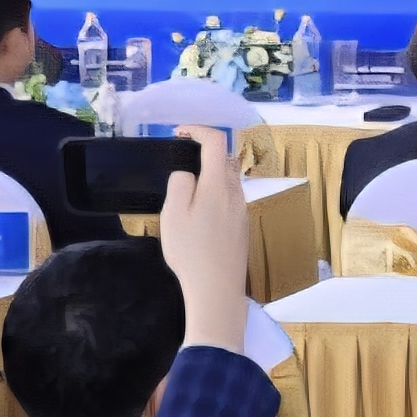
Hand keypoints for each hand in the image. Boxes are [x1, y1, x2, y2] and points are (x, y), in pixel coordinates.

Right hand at [155, 126, 251, 353]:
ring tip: (185, 192)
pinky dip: (214, 194)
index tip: (179, 133)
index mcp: (220, 184)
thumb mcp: (174, 212)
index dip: (198, 130)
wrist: (216, 287)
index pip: (216, 142)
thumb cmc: (191, 249)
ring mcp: (242, 210)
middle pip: (225, 160)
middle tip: (180, 161)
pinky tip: (198, 216)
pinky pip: (229, 199)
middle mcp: (237, 192)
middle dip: (205, 152)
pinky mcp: (242, 226)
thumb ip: (181, 184)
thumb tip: (188, 173)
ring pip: (229, 180)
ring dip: (210, 175)